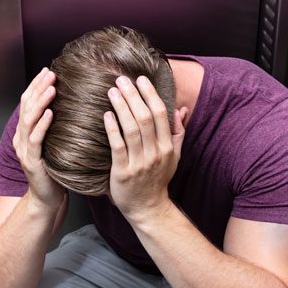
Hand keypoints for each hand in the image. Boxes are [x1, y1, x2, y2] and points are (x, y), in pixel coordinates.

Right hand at [13, 67, 65, 209]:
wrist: (47, 198)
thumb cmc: (55, 170)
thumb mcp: (55, 143)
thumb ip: (56, 126)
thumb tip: (71, 104)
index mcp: (25, 132)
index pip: (28, 102)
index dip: (36, 85)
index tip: (48, 71)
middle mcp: (21, 138)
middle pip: (26, 106)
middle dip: (38, 88)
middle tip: (51, 73)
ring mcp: (23, 149)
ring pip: (29, 119)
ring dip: (40, 102)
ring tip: (51, 88)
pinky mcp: (31, 161)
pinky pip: (35, 139)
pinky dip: (42, 125)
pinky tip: (50, 113)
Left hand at [103, 74, 188, 219]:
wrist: (147, 209)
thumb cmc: (158, 180)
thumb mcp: (173, 157)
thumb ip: (177, 132)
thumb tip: (181, 110)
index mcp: (167, 147)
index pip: (160, 114)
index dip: (151, 94)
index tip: (141, 79)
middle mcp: (155, 153)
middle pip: (145, 118)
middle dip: (133, 96)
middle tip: (122, 80)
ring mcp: (139, 163)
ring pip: (131, 129)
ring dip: (122, 107)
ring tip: (112, 91)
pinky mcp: (123, 173)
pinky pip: (118, 147)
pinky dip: (112, 129)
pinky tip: (106, 115)